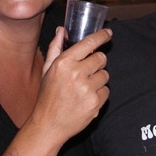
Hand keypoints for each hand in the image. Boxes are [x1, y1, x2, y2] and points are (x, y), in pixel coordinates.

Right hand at [30, 26, 110, 144]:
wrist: (49, 125)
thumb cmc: (47, 96)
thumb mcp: (47, 70)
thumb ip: (55, 48)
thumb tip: (62, 30)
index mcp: (64, 63)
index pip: (89, 43)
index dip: (101, 36)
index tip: (108, 33)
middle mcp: (76, 73)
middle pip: (101, 58)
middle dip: (97, 63)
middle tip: (87, 71)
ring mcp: (87, 89)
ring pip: (105, 75)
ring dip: (98, 79)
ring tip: (84, 88)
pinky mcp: (95, 103)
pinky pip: (106, 91)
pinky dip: (99, 94)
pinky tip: (86, 99)